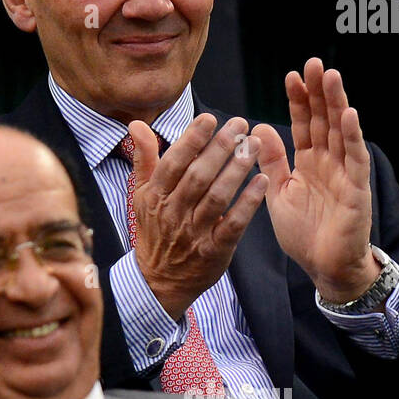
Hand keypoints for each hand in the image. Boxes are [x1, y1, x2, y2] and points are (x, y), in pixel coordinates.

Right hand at [130, 113, 267, 318]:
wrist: (158, 280)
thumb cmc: (154, 229)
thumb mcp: (142, 194)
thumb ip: (144, 158)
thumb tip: (136, 124)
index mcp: (155, 197)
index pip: (173, 163)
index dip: (190, 139)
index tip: (208, 118)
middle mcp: (173, 213)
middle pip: (198, 176)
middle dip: (219, 148)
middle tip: (239, 124)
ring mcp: (194, 233)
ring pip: (217, 197)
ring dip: (236, 169)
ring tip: (253, 145)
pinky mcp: (214, 251)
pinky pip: (233, 224)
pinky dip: (248, 203)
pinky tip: (262, 181)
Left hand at [253, 59, 379, 302]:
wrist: (324, 267)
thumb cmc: (304, 233)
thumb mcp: (278, 192)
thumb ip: (272, 161)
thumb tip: (258, 128)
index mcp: (309, 163)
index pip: (304, 124)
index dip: (299, 101)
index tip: (291, 75)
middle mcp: (329, 162)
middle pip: (324, 120)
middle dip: (318, 92)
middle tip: (313, 63)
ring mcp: (344, 173)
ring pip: (341, 132)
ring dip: (336, 104)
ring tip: (330, 77)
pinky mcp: (356, 189)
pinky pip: (355, 158)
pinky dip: (352, 136)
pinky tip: (349, 114)